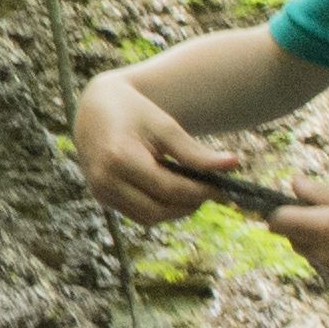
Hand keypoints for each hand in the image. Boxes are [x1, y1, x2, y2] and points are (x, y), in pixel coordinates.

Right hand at [75, 70, 256, 226]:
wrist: (94, 109)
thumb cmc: (134, 112)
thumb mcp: (164, 126)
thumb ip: (196, 151)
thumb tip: (234, 164)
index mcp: (120, 158)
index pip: (168, 189)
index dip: (199, 192)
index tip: (222, 188)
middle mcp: (105, 180)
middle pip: (159, 209)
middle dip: (189, 205)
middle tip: (211, 192)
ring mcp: (101, 192)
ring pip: (149, 218)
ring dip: (175, 211)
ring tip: (194, 192)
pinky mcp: (102, 198)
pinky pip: (138, 215)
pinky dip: (159, 210)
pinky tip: (174, 194)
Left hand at [267, 179, 328, 297]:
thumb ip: (322, 193)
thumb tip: (294, 184)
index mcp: (326, 229)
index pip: (279, 222)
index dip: (283, 211)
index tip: (298, 204)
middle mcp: (325, 257)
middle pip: (294, 240)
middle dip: (304, 226)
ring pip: (313, 256)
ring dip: (322, 244)